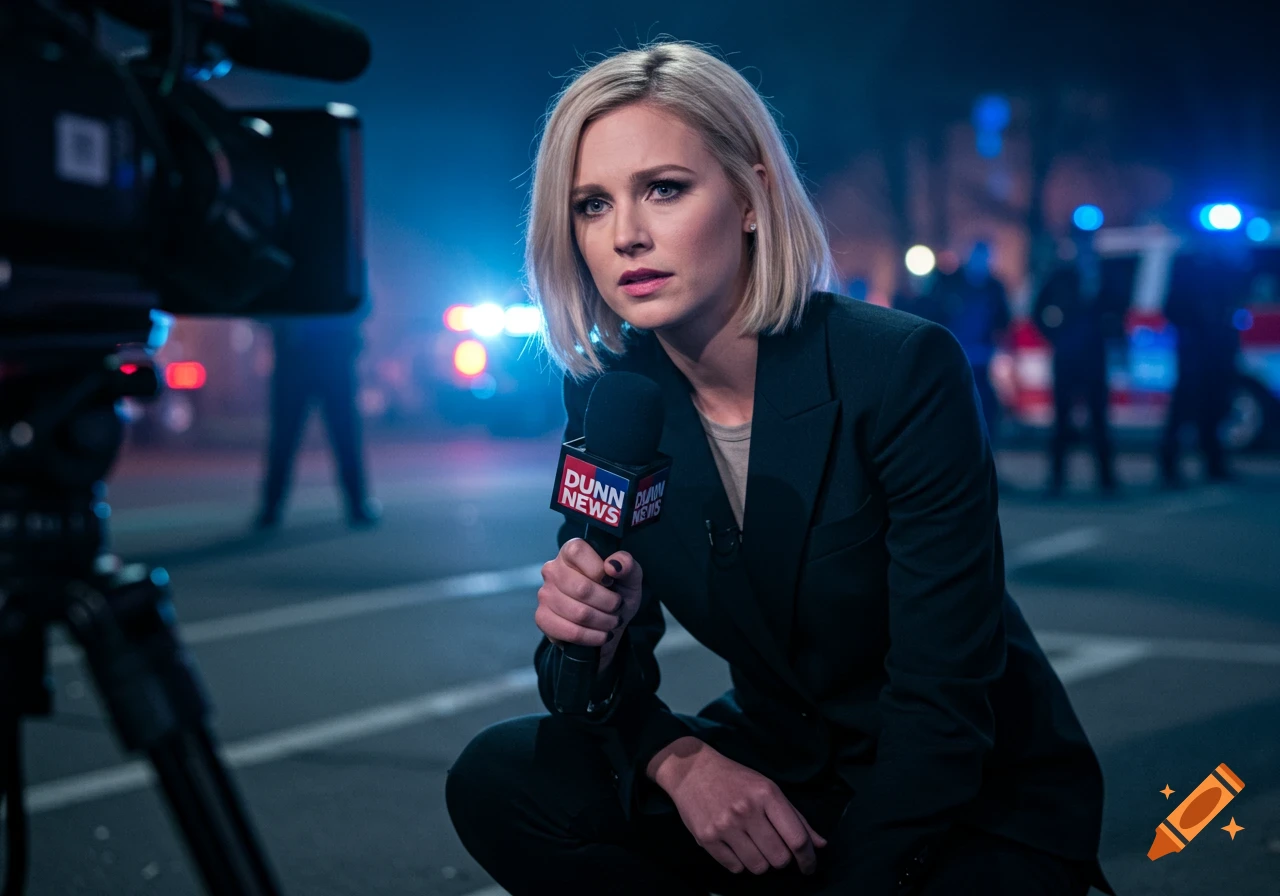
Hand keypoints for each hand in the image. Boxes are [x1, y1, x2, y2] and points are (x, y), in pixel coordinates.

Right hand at [535, 539, 642, 654]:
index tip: (611, 581)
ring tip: (612, 622)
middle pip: (581, 588)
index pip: (577, 552)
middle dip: (608, 603)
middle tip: (618, 608)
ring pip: (578, 613)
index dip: (598, 569)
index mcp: (571, 551)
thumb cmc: (618, 592)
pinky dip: (591, 637)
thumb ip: (626, 564)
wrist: (610, 622)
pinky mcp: (542, 617)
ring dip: (603, 622)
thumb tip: (612, 566)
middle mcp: (553, 569)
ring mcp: (545, 594)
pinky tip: (601, 635)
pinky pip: (568, 632)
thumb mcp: (630, 576)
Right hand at [655, 742, 826, 875]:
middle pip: (779, 858)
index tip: (809, 867)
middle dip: (781, 860)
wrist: (691, 770)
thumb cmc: (735, 779)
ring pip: (758, 867)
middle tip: (775, 850)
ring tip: (753, 846)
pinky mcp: (707, 838)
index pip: (796, 838)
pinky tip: (735, 846)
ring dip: (760, 862)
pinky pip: (735, 868)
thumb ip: (795, 817)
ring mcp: (725, 825)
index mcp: (767, 794)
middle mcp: (746, 810)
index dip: (808, 859)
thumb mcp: (768, 788)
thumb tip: (820, 844)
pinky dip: (739, 863)